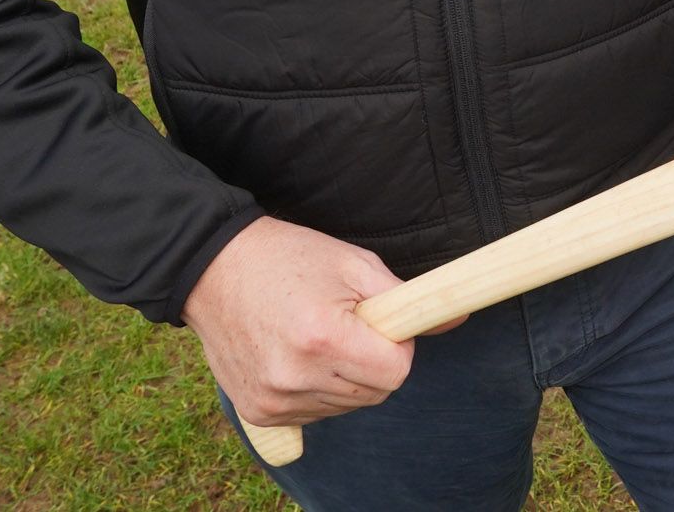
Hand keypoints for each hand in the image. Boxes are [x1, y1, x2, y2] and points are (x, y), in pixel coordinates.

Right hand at [184, 216, 442, 429]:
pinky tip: (298, 355)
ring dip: (347, 377)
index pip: (396, 372)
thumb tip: (459, 317)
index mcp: (322, 337)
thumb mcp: (356, 265)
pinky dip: (319, 389)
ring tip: (318, 336)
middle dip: (376, 362)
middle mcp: (295, 377)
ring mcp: (273, 400)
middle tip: (349, 325)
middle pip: (375, 393)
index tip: (381, 324)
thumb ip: (409, 300)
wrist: (214, 271)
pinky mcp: (259, 413)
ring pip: (347, 406)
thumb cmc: (291, 259)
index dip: (398, 347)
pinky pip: (316, 413)